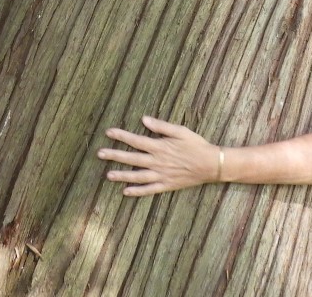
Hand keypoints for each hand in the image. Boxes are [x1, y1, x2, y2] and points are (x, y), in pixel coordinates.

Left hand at [98, 115, 216, 196]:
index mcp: (160, 146)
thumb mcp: (180, 131)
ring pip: (137, 176)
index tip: (108, 133)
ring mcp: (161, 175)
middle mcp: (157, 162)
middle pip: (132, 158)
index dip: (121, 136)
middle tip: (100, 154)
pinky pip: (149, 190)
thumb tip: (144, 119)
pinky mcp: (166, 185)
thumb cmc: (196, 145)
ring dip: (122, 175)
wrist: (211, 164)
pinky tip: (126, 191)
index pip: (136, 140)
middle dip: (115, 155)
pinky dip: (137, 191)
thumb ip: (161, 126)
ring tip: (108, 175)